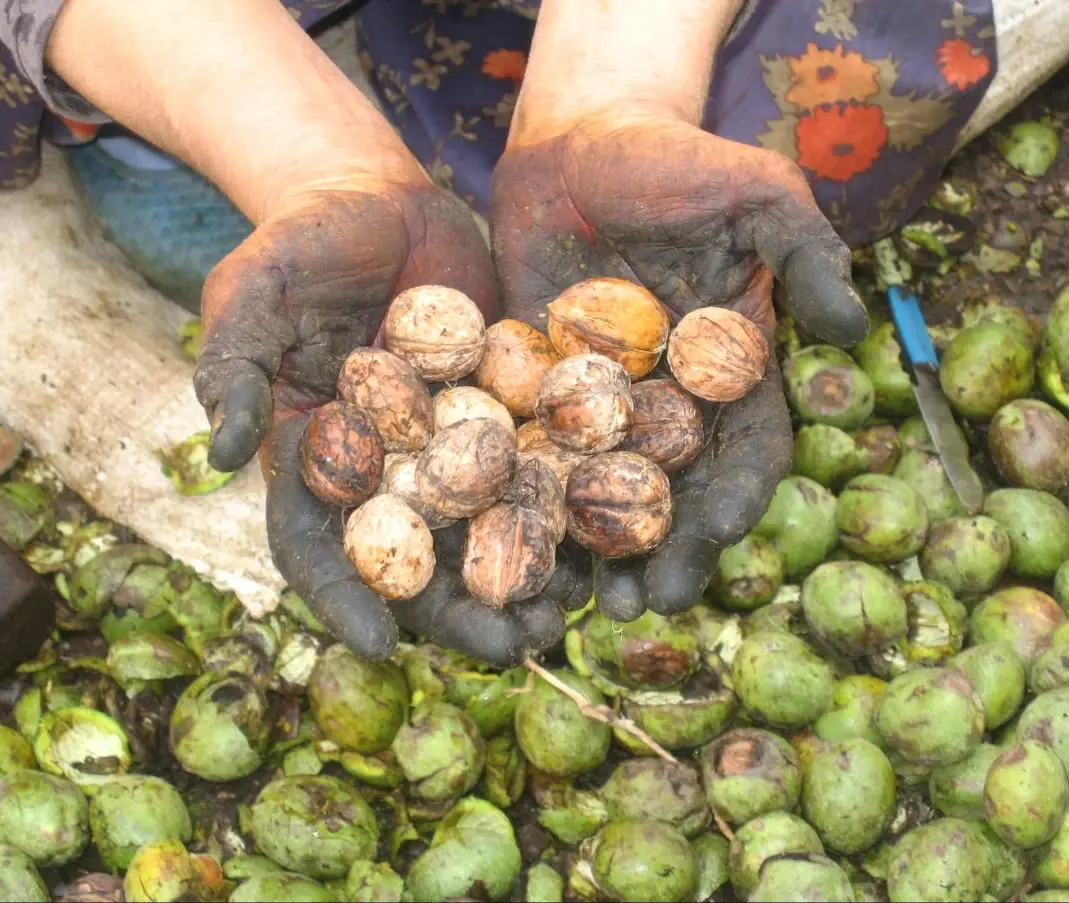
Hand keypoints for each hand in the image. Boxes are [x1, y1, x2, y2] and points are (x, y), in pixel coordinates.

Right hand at [194, 177, 578, 664]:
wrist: (381, 200)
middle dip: (460, 608)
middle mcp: (385, 471)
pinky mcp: (503, 414)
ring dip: (525, 573)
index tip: (381, 644)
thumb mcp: (252, 292)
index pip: (317, 544)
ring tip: (571, 610)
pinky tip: (607, 536)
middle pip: (416, 557)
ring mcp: (447, 448)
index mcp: (313, 461)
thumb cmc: (300, 243)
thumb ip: (234, 366)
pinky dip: (566, 504)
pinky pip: (536, 466)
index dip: (343, 596)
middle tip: (511, 645)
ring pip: (484, 526)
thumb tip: (224, 456)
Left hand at [491, 114, 869, 618]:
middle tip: (640, 604)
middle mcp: (670, 405)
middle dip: (660, 552)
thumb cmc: (676, 161)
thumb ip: (806, 251)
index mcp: (731, 374)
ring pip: (601, 494)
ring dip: (590, 552)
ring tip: (571, 602)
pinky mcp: (536, 394)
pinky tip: (504, 545)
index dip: (736, 496)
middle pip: (671, 494)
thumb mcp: (756, 191)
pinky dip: (522, 504)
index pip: (746, 450)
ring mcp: (600, 406)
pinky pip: (531, 458)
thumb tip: (851, 326)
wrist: (576, 143)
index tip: (721, 536)